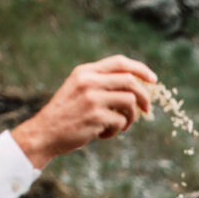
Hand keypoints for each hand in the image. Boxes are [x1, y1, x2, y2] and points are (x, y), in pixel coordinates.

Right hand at [11, 55, 157, 168]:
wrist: (45, 133)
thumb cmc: (66, 114)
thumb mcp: (79, 90)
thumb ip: (101, 84)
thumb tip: (136, 88)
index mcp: (85, 72)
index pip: (120, 62)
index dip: (141, 69)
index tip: (154, 80)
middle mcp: (89, 81)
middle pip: (131, 81)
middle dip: (145, 97)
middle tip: (148, 110)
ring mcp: (93, 98)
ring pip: (130, 102)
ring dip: (131, 118)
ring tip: (121, 126)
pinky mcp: (96, 116)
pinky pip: (121, 121)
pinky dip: (117, 130)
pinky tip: (103, 135)